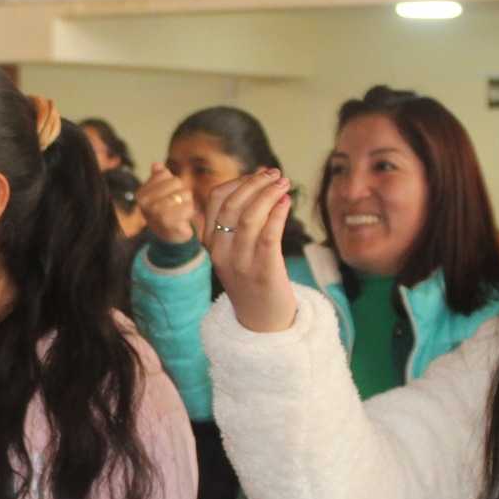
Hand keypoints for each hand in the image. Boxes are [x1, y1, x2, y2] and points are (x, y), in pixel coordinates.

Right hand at [134, 162, 197, 243]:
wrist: (169, 235)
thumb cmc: (165, 211)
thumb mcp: (160, 192)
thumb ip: (158, 177)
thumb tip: (156, 164)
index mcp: (141, 194)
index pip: (166, 174)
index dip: (173, 183)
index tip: (168, 195)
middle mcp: (146, 203)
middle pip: (177, 182)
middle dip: (181, 192)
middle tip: (176, 205)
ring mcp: (156, 213)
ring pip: (184, 194)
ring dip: (187, 202)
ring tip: (179, 212)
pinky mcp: (170, 223)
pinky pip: (189, 207)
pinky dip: (190, 212)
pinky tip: (183, 219)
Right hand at [203, 169, 295, 333]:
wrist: (262, 323)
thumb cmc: (253, 281)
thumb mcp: (235, 252)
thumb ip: (238, 223)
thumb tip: (257, 182)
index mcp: (211, 243)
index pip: (215, 199)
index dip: (238, 180)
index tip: (260, 174)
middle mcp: (220, 252)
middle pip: (231, 204)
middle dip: (255, 183)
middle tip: (276, 174)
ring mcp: (240, 263)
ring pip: (248, 217)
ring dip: (268, 194)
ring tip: (284, 183)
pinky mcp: (263, 272)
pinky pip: (268, 236)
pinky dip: (277, 214)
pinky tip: (287, 202)